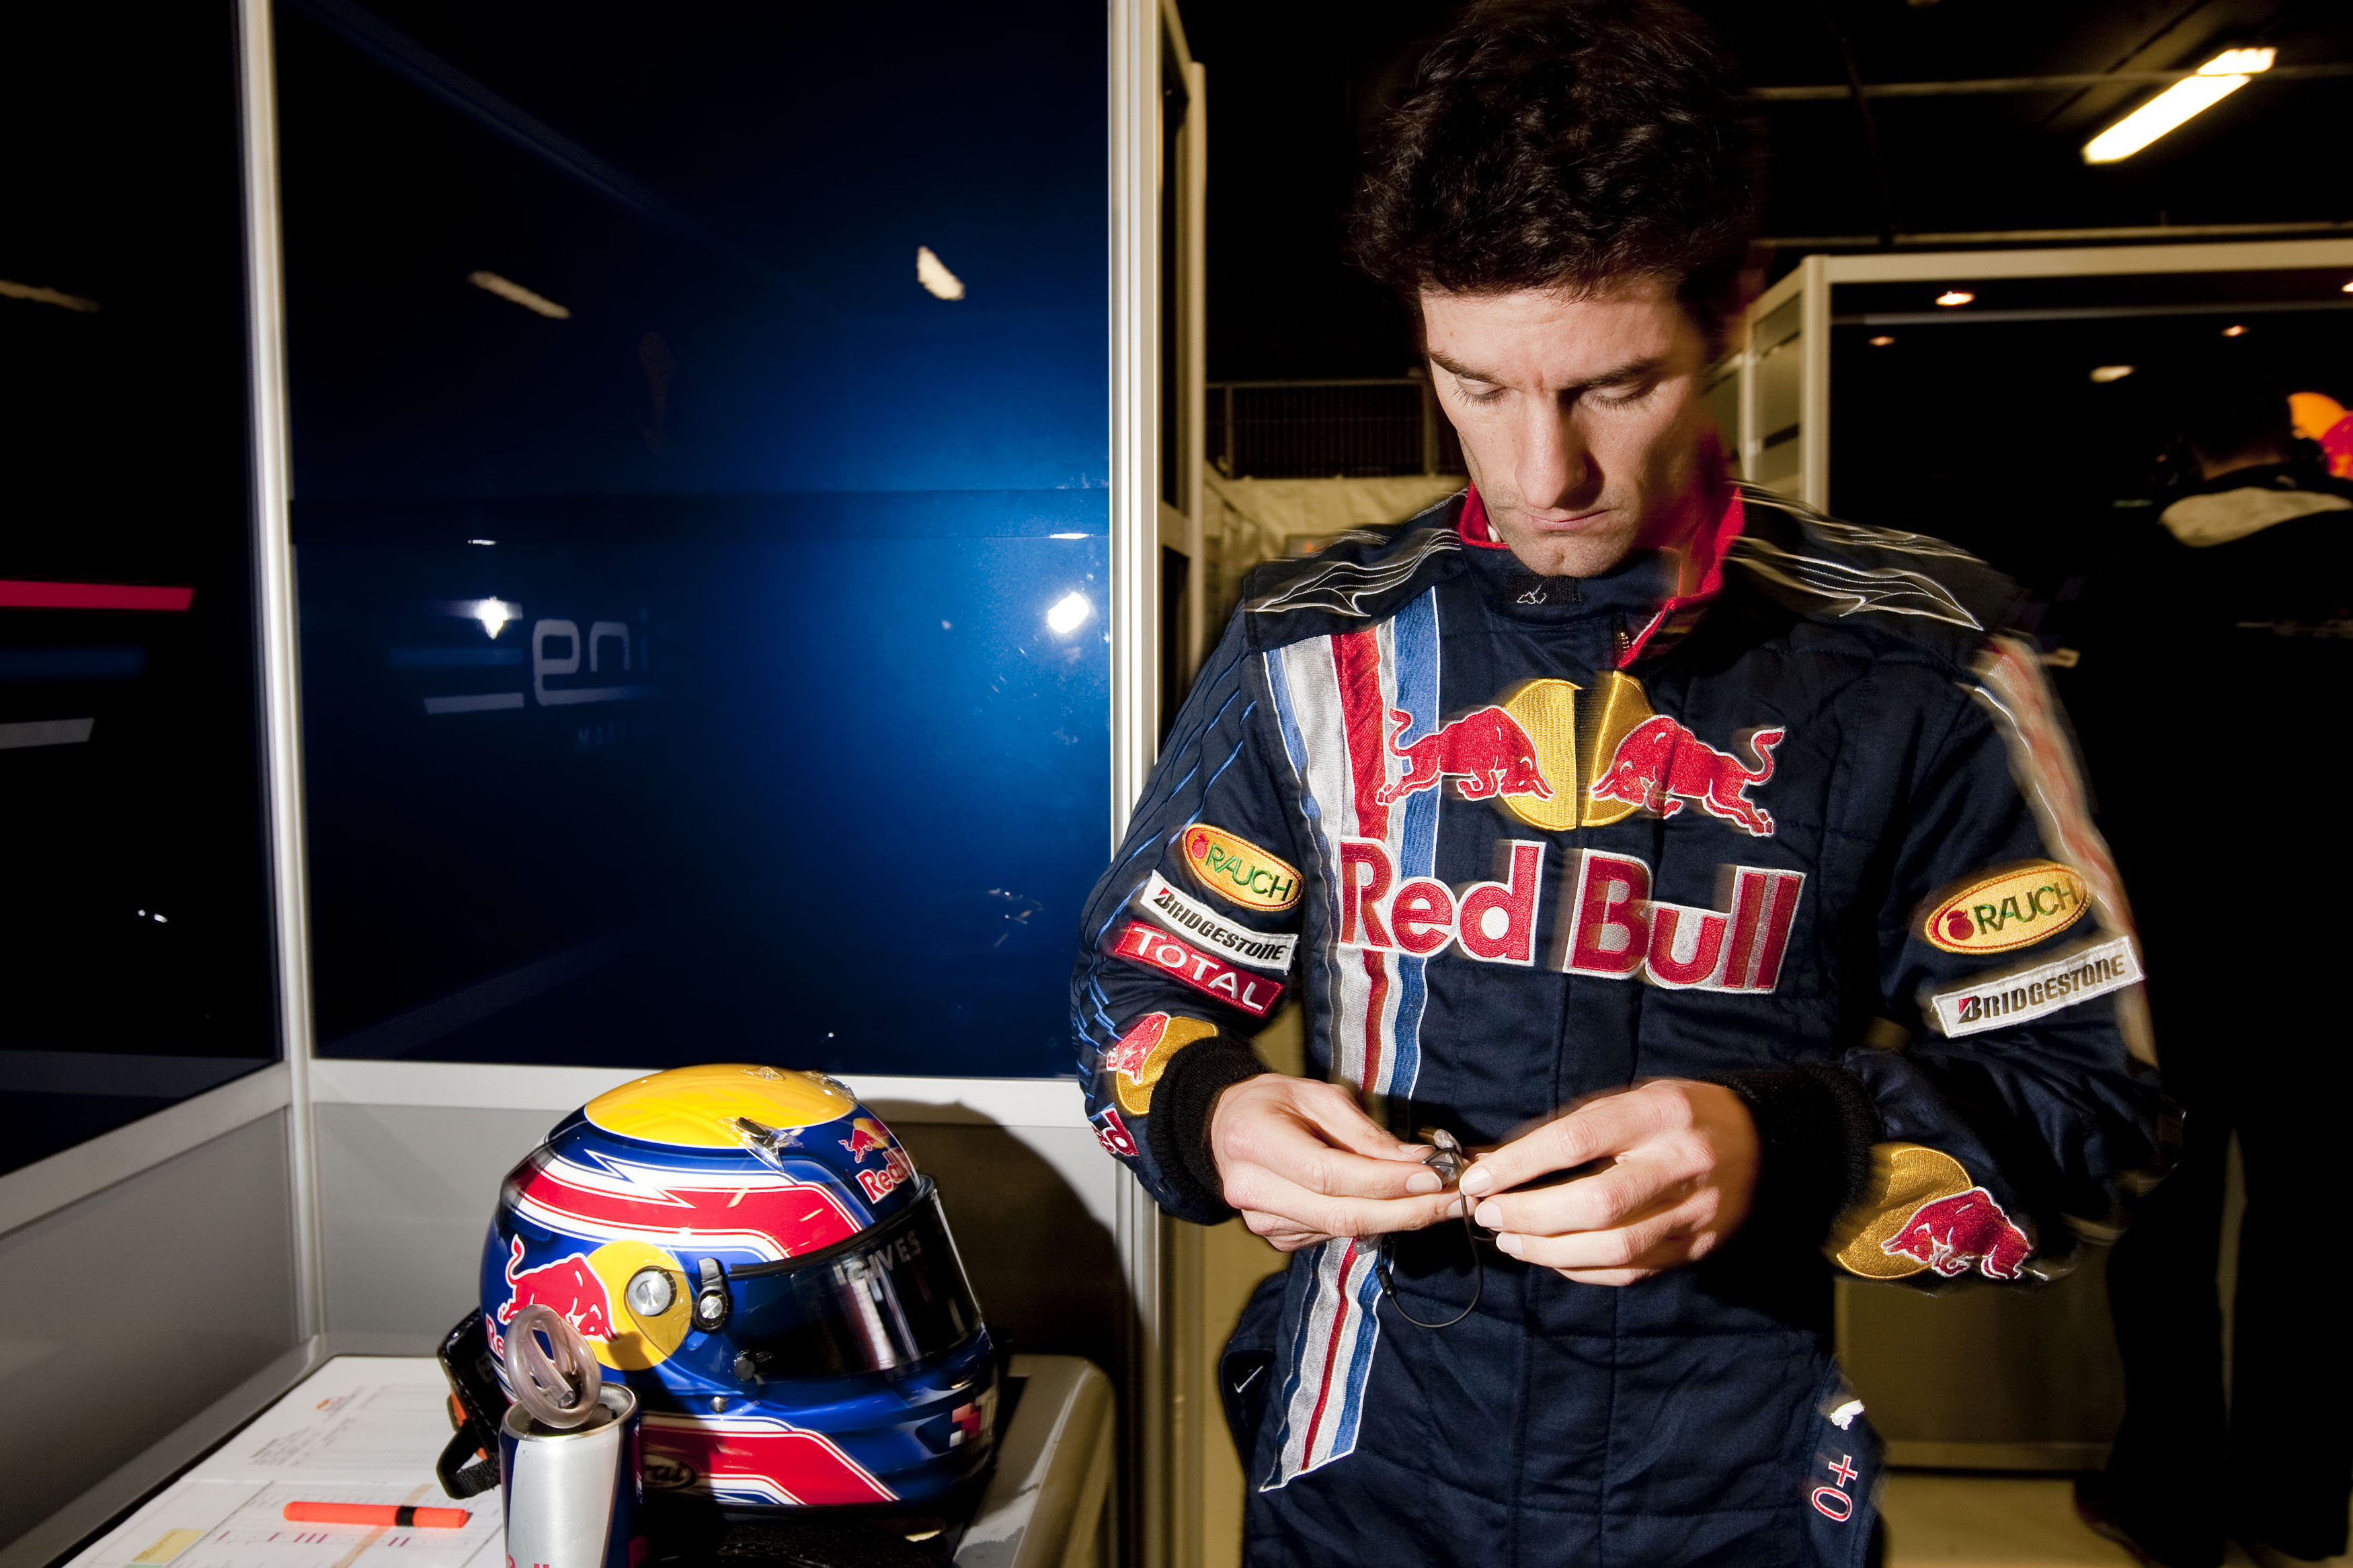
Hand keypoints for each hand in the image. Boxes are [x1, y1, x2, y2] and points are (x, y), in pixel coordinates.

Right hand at [1209, 1075, 1462, 1251]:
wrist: (1226, 1128)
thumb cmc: (1274, 1104)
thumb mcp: (1317, 1096)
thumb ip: (1365, 1133)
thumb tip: (1419, 1161)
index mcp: (1255, 1142)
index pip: (1329, 1174)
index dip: (1385, 1181)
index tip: (1433, 1176)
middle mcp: (1251, 1189)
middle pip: (1340, 1215)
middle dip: (1405, 1212)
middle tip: (1453, 1202)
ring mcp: (1261, 1221)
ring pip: (1341, 1231)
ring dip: (1397, 1219)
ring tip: (1439, 1202)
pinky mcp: (1277, 1237)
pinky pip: (1333, 1235)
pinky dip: (1372, 1223)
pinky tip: (1397, 1207)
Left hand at [1456, 1079, 1758, 1285]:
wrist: (1758, 1141)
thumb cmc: (1671, 1117)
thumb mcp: (1627, 1102)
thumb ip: (1570, 1130)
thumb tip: (1497, 1163)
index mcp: (1657, 1115)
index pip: (1577, 1140)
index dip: (1520, 1163)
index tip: (1478, 1179)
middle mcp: (1679, 1164)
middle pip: (1597, 1204)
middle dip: (1530, 1215)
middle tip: (1489, 1215)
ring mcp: (1693, 1213)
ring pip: (1614, 1248)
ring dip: (1549, 1251)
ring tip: (1510, 1240)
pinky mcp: (1695, 1249)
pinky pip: (1630, 1272)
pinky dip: (1581, 1269)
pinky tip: (1551, 1257)